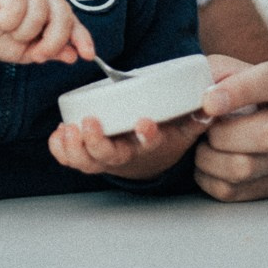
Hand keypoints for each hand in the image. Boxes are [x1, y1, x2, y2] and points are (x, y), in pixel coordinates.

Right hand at [0, 0, 93, 64]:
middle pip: (62, 15)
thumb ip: (49, 51)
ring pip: (40, 13)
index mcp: (50, 10)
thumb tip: (72, 55)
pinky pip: (18, 5)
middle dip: (53, 41)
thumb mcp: (26, 51)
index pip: (73, 21)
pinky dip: (7, 20)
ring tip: (8, 31)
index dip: (82, 37)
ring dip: (23, 32)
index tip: (87, 55)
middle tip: (38, 54)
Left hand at [48, 110, 208, 181]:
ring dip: (74, 148)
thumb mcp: (184, 128)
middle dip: (96, 142)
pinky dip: (60, 150)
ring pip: (86, 162)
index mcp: (148, 146)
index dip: (147, 134)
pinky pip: (70, 160)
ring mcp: (104, 158)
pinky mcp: (87, 157)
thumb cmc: (164, 136)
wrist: (148, 159)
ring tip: (67, 129)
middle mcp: (125, 155)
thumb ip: (195, 116)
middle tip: (88, 122)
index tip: (144, 123)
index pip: (149, 143)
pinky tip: (57, 135)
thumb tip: (211, 105)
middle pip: (110, 156)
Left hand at [193, 55, 267, 201]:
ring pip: (245, 168)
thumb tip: (192, 90)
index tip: (208, 101)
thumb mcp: (235, 71)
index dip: (239, 91)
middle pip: (267, 135)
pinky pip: (232, 190)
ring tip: (204, 144)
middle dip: (222, 134)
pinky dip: (208, 177)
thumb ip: (214, 72)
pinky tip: (209, 162)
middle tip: (205, 128)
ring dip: (209, 158)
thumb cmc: (248, 95)